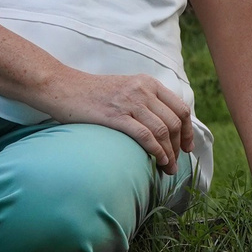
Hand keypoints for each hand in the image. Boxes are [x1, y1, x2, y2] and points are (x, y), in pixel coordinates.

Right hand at [36, 69, 193, 172]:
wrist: (63, 87)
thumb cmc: (92, 93)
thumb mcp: (126, 88)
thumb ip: (145, 100)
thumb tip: (163, 126)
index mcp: (148, 83)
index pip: (180, 108)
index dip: (188, 131)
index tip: (188, 147)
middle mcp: (143, 90)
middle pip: (175, 122)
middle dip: (180, 146)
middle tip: (177, 162)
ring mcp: (130, 102)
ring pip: (163, 131)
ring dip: (170, 153)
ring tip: (168, 168)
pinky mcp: (115, 116)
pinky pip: (145, 136)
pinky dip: (156, 151)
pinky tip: (158, 161)